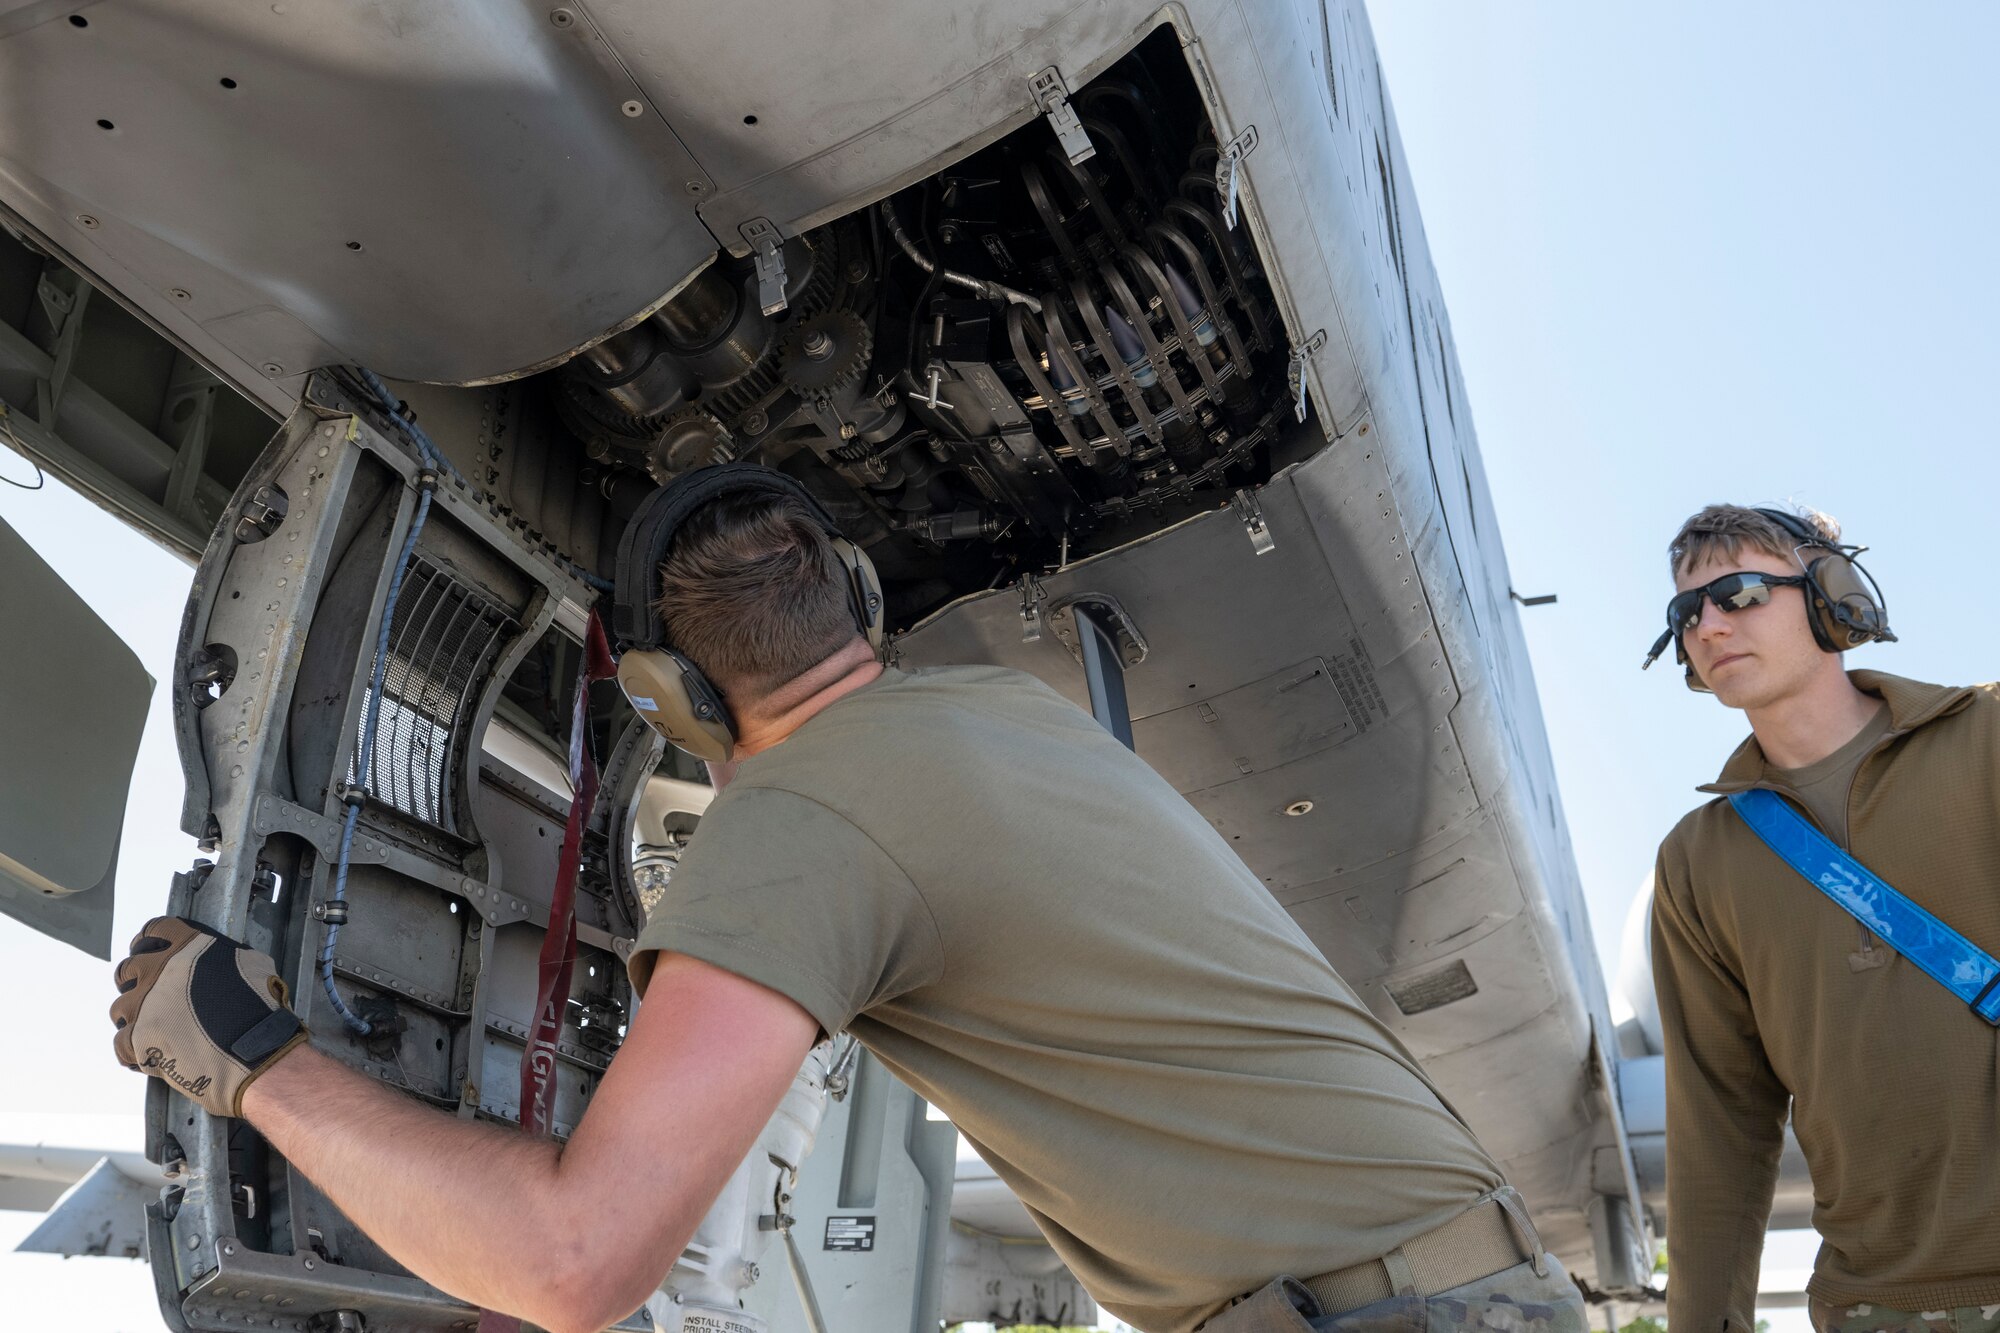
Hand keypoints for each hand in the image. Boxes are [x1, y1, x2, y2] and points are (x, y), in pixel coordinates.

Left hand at [110, 916, 308, 1116]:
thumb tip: (217, 959)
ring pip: (120, 1008)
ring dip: (134, 1018)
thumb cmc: (260, 1009)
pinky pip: (120, 1044)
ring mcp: (144, 1005)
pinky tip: (151, 1054)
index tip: (150, 953)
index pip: (154, 931)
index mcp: (188, 947)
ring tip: (155, 1031)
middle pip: (127, 969)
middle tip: (150, 997)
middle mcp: (159, 971)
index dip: (150, 943)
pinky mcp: (137, 1038)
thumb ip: (222, 955)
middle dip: (135, 982)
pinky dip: (134, 1051)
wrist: (257, 1050)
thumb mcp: (251, 963)